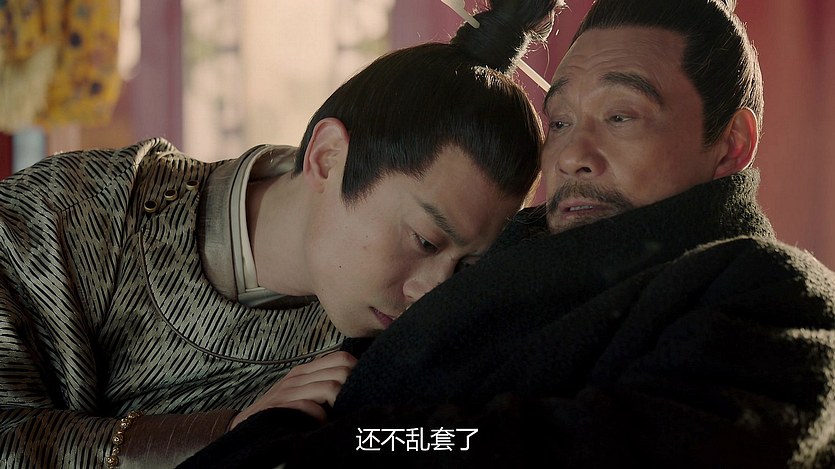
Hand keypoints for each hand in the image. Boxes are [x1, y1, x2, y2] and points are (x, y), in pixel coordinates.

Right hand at [229, 351, 357, 429]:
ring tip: (337, 415)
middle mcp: (299, 375)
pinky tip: (320, 424)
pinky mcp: (281, 406)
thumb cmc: (280, 410)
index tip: (360, 389)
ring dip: (339, 403)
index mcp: (306, 370)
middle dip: (352, 388)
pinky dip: (321, 417)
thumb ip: (321, 385)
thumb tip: (353, 387)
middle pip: (342, 370)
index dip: (357, 372)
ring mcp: (289, 390)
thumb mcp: (301, 392)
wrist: (245, 424)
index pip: (342, 358)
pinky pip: (311, 406)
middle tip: (351, 404)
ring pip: (331, 387)